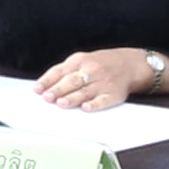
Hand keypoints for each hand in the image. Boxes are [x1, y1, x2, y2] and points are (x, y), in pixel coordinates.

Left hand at [36, 47, 168, 110]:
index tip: (37, 89)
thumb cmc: (101, 64)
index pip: (60, 70)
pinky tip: (86, 108)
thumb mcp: (82, 60)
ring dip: (72, 98)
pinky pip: (103, 100)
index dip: (48, 80)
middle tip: (47, 97)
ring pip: (85, 91)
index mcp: (80, 60)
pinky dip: (94, 104)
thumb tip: (45, 85)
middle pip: (72, 81)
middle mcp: (91, 70)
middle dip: (58, 90)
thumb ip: (64, 71)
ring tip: (61, 103)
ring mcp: (103, 83)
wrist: (130, 65)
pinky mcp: (113, 94)